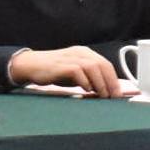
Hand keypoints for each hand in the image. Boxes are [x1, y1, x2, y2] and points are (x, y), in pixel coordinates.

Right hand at [8, 47, 122, 95]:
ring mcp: (71, 58)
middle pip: (102, 65)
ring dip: (100, 83)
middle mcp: (80, 53)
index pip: (106, 64)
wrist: (31, 65)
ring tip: (102, 94)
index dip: (114, 79)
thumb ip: (89, 78)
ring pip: (93, 67)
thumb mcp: (75, 73)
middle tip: (114, 96)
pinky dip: (85, 81)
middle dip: (111, 82)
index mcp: (85, 53)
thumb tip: (104, 91)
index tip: (118, 93)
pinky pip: (78, 71)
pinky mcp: (62, 65)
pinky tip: (87, 89)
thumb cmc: (55, 71)